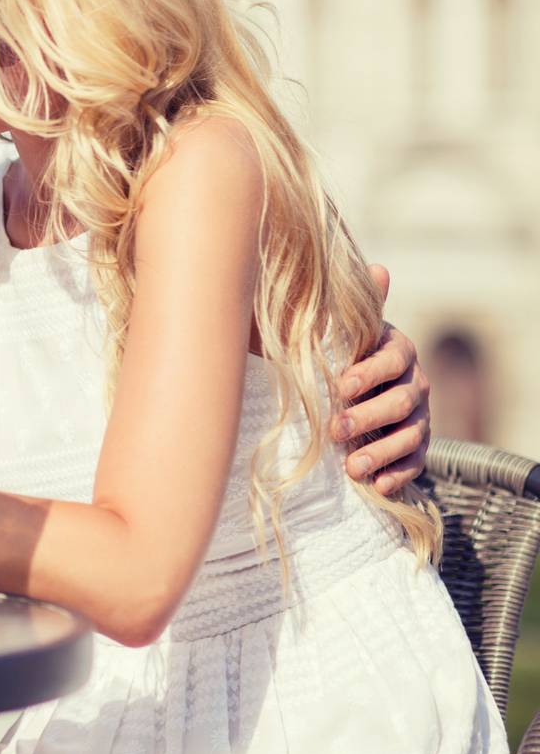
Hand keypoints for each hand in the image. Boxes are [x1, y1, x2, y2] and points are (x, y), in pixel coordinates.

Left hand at [329, 265, 430, 495]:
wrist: (351, 382)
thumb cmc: (340, 349)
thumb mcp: (343, 326)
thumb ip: (357, 305)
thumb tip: (377, 268)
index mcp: (396, 349)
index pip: (391, 360)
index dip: (368, 372)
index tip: (340, 384)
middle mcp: (415, 382)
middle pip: (401, 402)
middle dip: (368, 417)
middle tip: (334, 429)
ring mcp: (419, 415)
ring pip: (410, 435)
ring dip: (381, 452)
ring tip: (351, 468)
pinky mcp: (416, 445)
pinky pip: (416, 462)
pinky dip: (397, 474)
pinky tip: (376, 485)